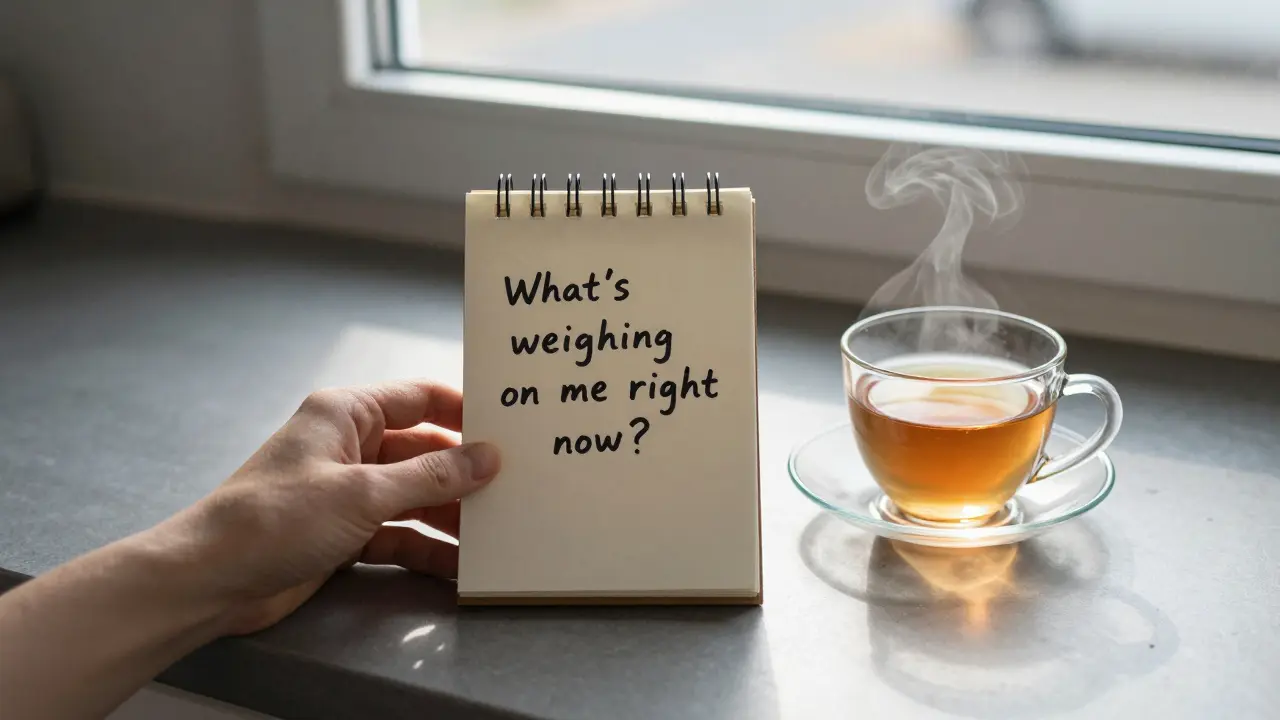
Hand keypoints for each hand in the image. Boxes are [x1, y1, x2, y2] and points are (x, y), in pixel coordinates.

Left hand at [164, 379, 500, 634]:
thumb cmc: (276, 519)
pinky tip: (458, 566)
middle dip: (463, 473)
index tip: (509, 428)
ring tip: (495, 534)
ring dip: (449, 516)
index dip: (464, 410)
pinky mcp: (343, 533)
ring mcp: (346, 491)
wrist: (210, 581)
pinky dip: (425, 548)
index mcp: (346, 414)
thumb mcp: (362, 493)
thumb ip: (430, 477)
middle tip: (514, 489)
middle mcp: (349, 446)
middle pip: (423, 452)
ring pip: (414, 497)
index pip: (419, 399)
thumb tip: (487, 458)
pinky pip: (397, 534)